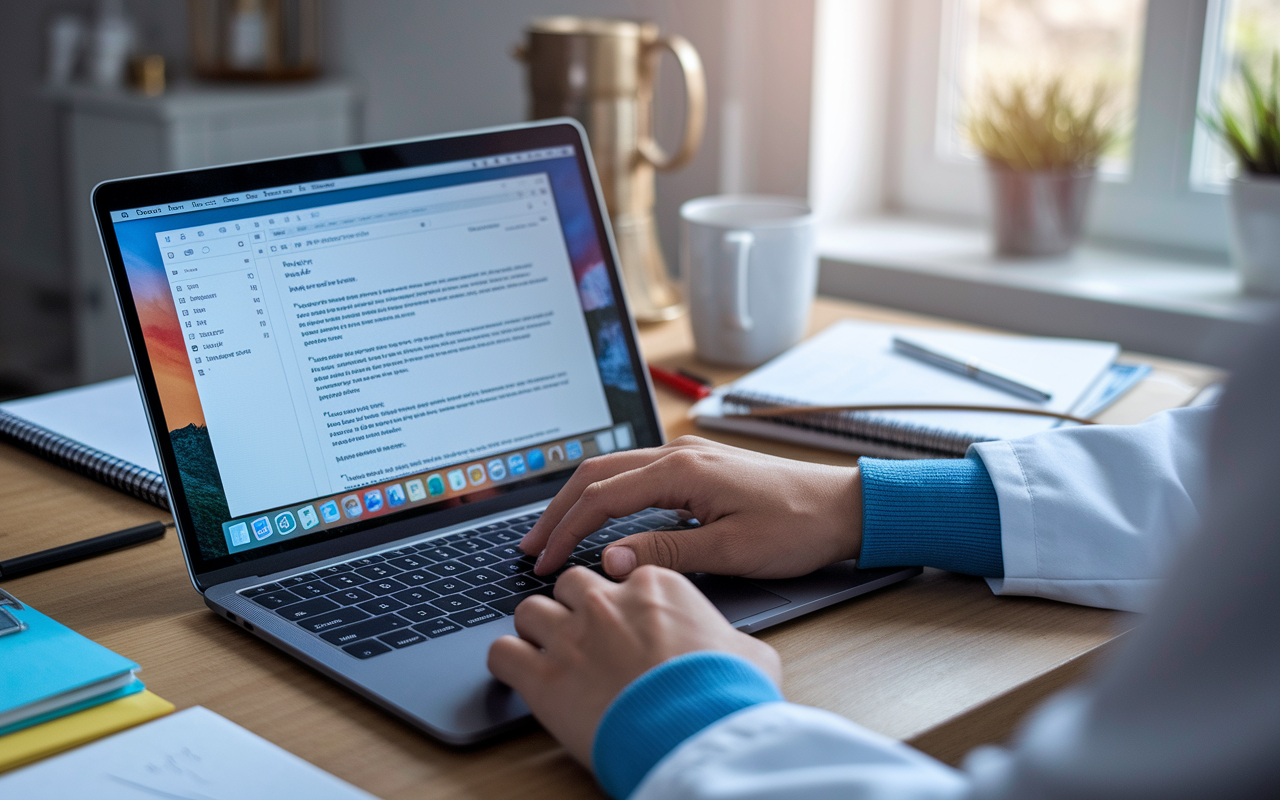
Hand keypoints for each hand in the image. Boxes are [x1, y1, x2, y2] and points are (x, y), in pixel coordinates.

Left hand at [487, 565, 780, 765]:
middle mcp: (607, 602)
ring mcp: (571, 636)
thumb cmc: (727, 694)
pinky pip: (501, 652)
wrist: (698, 734)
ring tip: (549, 655)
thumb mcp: (748, 653)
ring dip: (536, 630)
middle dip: (574, 607)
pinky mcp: (542, 676)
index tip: (626, 623)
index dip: (621, 602)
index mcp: (656, 587)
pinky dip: (506, 662)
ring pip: (529, 609)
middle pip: (570, 583)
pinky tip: (520, 676)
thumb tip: (732, 647)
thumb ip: (727, 637)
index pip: (622, 575)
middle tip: (585, 637)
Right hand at [521, 436, 862, 578]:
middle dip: (558, 511)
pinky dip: (607, 498)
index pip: (601, 498)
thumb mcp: (731, 550)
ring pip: (614, 471)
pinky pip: (637, 476)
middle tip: (530, 547)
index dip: (566, 532)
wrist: (844, 506)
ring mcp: (688, 457)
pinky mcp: (699, 468)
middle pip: (596, 475)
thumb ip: (665, 552)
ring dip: (579, 502)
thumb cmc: (796, 527)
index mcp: (681, 469)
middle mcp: (679, 454)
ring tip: (553, 535)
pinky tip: (599, 521)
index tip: (542, 563)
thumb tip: (608, 560)